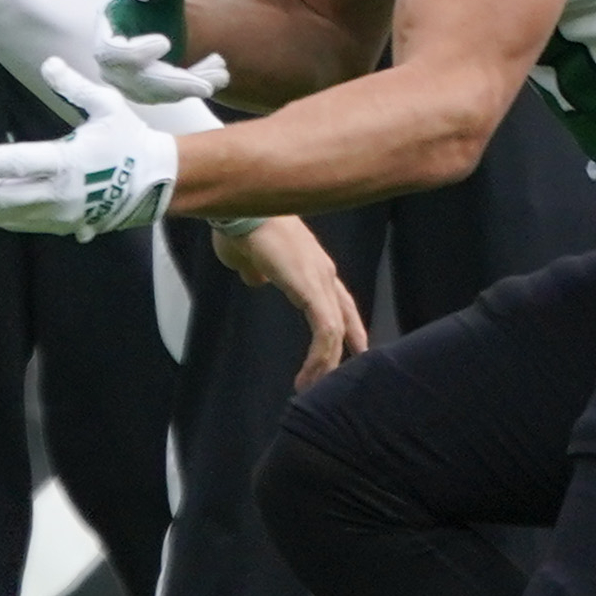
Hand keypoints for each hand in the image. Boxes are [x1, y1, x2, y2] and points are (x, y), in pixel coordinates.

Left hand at [0, 60, 177, 238]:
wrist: (156, 183)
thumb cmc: (128, 139)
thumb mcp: (106, 105)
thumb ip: (74, 86)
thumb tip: (49, 64)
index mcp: (68, 162)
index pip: (18, 164)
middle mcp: (59, 193)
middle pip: (2, 197)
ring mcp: (59, 214)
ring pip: (7, 215)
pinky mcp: (62, 225)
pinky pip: (20, 223)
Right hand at [98, 0, 226, 105]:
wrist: (159, 14)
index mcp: (106, 34)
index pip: (110, 53)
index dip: (134, 53)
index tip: (165, 43)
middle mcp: (112, 65)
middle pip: (140, 83)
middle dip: (177, 81)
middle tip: (211, 73)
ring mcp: (130, 83)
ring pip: (161, 94)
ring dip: (192, 84)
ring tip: (221, 71)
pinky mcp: (149, 93)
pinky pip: (171, 97)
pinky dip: (195, 86)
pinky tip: (218, 74)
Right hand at [218, 213, 365, 383]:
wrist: (241, 210)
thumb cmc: (240, 227)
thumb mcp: (249, 258)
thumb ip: (257, 271)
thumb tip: (256, 280)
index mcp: (311, 264)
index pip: (338, 300)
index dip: (349, 326)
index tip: (355, 350)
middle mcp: (323, 272)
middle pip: (344, 317)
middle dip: (341, 351)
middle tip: (329, 381)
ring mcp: (321, 279)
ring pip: (335, 330)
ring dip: (325, 363)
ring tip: (310, 386)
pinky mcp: (311, 289)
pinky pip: (325, 331)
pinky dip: (320, 357)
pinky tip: (307, 375)